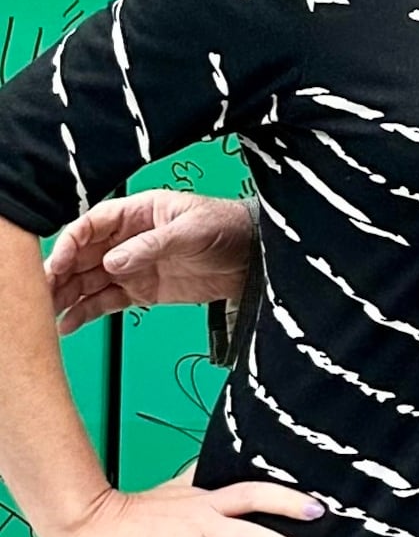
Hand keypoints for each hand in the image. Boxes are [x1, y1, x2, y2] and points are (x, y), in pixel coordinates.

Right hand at [44, 191, 257, 334]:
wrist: (257, 257)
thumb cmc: (229, 227)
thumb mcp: (192, 230)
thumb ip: (152, 245)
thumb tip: (114, 261)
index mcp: (137, 214)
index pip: (91, 225)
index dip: (70, 243)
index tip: (57, 263)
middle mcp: (128, 240)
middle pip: (82, 255)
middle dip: (59, 274)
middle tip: (43, 293)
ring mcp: (133, 266)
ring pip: (89, 281)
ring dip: (67, 295)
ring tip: (48, 313)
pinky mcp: (142, 291)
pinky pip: (107, 301)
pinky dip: (87, 311)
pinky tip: (69, 323)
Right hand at [47, 467, 323, 536]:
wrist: (88, 528)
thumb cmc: (134, 509)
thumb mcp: (175, 486)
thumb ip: (205, 479)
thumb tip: (232, 458)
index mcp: (205, 499)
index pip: (254, 494)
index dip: (287, 500)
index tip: (317, 509)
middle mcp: (200, 523)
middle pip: (253, 536)